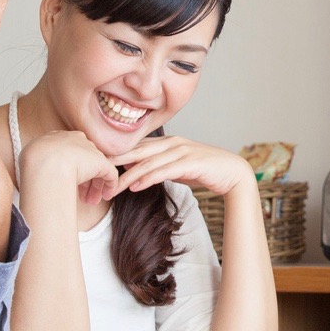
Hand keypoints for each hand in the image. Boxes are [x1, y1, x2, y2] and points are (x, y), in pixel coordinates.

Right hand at [19, 131, 117, 206]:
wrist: (45, 162)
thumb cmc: (34, 163)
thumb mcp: (32, 160)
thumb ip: (41, 165)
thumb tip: (39, 177)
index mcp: (59, 138)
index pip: (69, 154)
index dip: (70, 170)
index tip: (67, 184)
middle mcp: (76, 141)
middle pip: (84, 161)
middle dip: (84, 180)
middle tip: (82, 197)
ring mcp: (90, 150)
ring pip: (97, 169)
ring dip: (95, 187)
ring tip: (91, 202)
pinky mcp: (101, 162)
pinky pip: (110, 173)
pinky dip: (110, 185)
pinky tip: (106, 196)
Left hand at [110, 136, 254, 198]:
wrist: (233, 173)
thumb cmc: (205, 171)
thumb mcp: (178, 168)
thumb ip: (161, 166)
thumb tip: (141, 173)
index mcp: (168, 142)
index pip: (137, 147)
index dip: (117, 156)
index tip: (99, 167)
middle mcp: (173, 143)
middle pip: (138, 152)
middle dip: (115, 163)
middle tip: (95, 175)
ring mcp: (182, 151)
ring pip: (148, 163)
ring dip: (128, 176)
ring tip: (112, 188)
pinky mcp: (190, 163)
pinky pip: (164, 170)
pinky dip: (148, 178)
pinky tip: (135, 186)